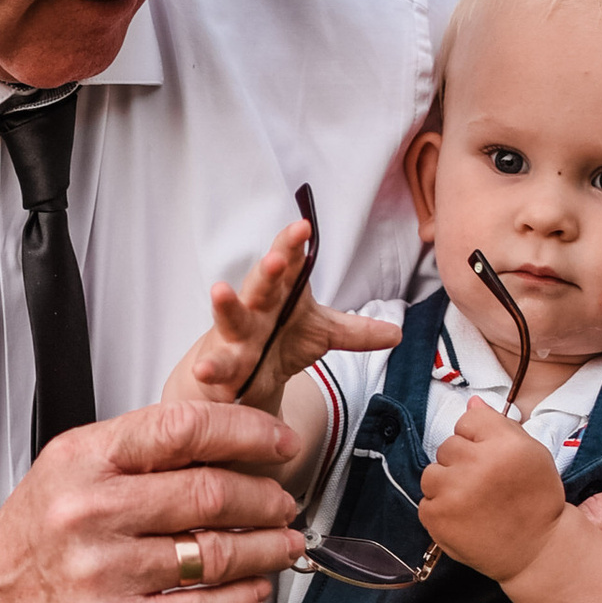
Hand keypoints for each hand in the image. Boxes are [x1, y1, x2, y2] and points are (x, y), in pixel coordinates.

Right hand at [0, 394, 307, 602]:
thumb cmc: (33, 542)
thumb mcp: (70, 472)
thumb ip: (138, 454)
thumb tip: (224, 442)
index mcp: (85, 461)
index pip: (182, 429)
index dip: (246, 432)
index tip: (279, 442)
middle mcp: (91, 511)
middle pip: (209, 493)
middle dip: (264, 497)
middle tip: (283, 501)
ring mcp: (104, 571)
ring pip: (215, 554)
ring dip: (265, 548)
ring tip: (283, 542)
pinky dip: (241, 598)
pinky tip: (255, 587)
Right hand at [161, 217, 396, 414]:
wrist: (244, 375)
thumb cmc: (280, 341)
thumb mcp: (322, 334)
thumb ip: (356, 333)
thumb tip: (397, 333)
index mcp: (283, 292)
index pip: (290, 263)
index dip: (294, 245)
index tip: (303, 227)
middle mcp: (257, 306)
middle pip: (262, 282)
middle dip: (268, 268)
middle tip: (277, 257)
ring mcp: (237, 334)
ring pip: (231, 315)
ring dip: (226, 304)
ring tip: (219, 290)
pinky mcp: (223, 363)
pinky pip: (218, 364)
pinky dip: (209, 368)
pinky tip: (205, 370)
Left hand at [416, 400, 564, 580]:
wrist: (537, 550)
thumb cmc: (536, 500)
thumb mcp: (532, 453)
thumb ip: (499, 425)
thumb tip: (471, 402)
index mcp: (505, 445)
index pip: (469, 420)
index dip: (479, 440)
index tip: (493, 458)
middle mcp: (478, 465)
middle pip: (448, 446)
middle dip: (462, 463)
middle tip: (485, 485)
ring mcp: (454, 492)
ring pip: (431, 473)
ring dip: (447, 485)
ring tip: (473, 502)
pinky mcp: (437, 517)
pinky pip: (425, 501)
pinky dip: (441, 510)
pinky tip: (464, 519)